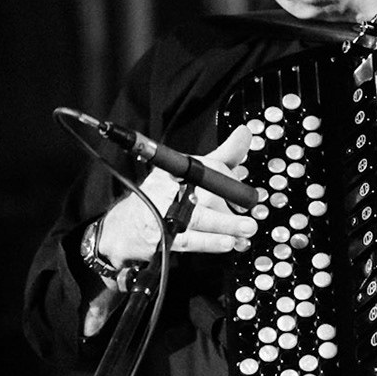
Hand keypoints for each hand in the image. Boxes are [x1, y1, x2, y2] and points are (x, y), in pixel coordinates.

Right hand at [95, 126, 257, 266]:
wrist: (125, 227)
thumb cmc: (162, 197)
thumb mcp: (191, 172)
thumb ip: (223, 157)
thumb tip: (246, 134)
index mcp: (175, 168)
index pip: (205, 166)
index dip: (227, 177)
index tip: (247, 190)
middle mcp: (167, 187)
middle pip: (204, 191)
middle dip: (230, 202)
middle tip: (251, 211)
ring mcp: (163, 212)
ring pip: (199, 217)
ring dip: (226, 224)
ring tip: (246, 228)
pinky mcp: (160, 236)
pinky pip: (189, 239)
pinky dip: (210, 242)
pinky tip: (227, 242)